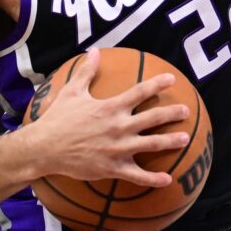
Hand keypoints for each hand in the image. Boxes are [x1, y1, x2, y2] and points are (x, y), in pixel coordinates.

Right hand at [27, 48, 190, 186]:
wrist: (44, 148)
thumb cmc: (58, 119)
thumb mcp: (72, 91)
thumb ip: (87, 71)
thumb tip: (94, 51)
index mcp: (111, 107)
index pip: (140, 92)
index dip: (157, 84)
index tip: (172, 79)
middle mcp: (119, 127)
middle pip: (153, 118)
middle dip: (172, 113)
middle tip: (186, 111)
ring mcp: (118, 149)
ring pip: (151, 145)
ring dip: (170, 142)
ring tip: (186, 139)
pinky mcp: (113, 168)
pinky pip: (137, 175)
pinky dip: (153, 179)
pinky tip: (168, 179)